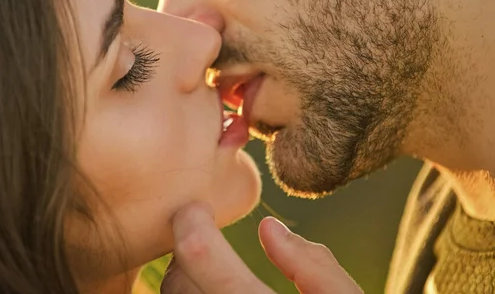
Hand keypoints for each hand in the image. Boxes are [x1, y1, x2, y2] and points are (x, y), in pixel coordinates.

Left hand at [160, 202, 362, 293]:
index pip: (198, 256)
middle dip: (187, 253)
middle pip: (176, 282)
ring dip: (183, 279)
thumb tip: (270, 230)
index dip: (191, 224)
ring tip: (207, 268)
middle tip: (204, 236)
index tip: (196, 210)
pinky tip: (208, 291)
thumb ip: (318, 270)